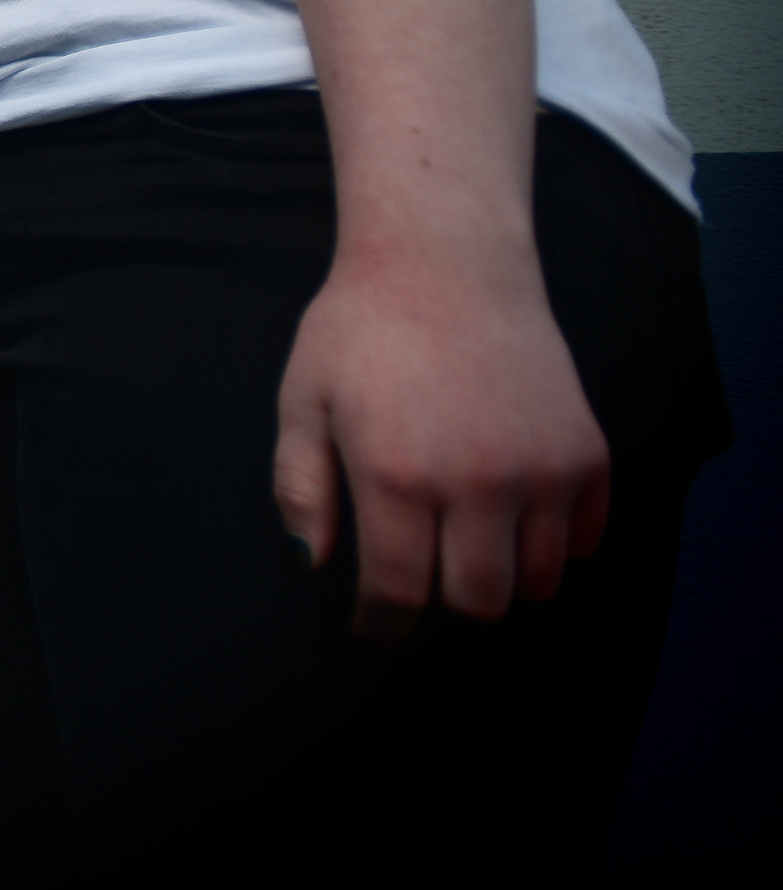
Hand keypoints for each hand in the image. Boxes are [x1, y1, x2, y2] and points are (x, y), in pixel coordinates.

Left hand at [273, 231, 608, 640]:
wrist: (445, 263)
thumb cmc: (361, 330)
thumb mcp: (302, 402)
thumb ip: (302, 489)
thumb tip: (311, 562)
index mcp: (396, 476)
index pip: (399, 594)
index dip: (382, 624)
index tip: (374, 626)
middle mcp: (478, 482)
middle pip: (478, 601)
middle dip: (443, 599)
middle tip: (421, 567)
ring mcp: (542, 470)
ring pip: (538, 582)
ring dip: (502, 575)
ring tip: (469, 538)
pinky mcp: (587, 454)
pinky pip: (586, 541)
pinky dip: (555, 544)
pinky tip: (516, 514)